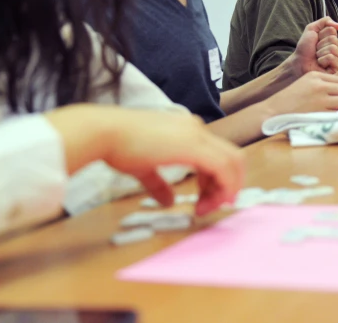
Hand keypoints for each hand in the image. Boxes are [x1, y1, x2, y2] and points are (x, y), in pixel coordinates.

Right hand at [44, 105, 243, 215]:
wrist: (104, 133)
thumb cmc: (118, 146)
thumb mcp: (143, 167)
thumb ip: (158, 183)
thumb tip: (167, 201)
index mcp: (186, 130)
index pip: (216, 153)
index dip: (217, 179)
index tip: (204, 200)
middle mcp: (196, 129)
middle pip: (232, 157)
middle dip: (228, 184)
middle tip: (213, 206)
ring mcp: (197, 135)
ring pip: (233, 162)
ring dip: (226, 189)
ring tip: (206, 208)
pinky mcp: (194, 146)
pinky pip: (223, 169)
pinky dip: (223, 188)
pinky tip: (206, 204)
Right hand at [265, 72, 337, 114]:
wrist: (272, 112)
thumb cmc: (288, 101)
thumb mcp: (304, 84)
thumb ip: (321, 84)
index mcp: (315, 75)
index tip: (334, 99)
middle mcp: (319, 85)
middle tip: (336, 107)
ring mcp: (321, 99)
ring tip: (333, 113)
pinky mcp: (320, 113)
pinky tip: (329, 119)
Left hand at [286, 17, 337, 76]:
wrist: (299, 63)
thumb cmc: (304, 48)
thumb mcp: (311, 29)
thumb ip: (324, 21)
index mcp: (332, 39)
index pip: (332, 30)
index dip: (321, 35)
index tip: (316, 40)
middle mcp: (337, 48)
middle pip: (334, 39)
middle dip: (321, 44)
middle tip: (316, 50)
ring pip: (333, 49)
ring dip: (321, 52)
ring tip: (317, 57)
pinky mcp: (337, 67)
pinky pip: (332, 58)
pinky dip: (323, 60)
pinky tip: (320, 63)